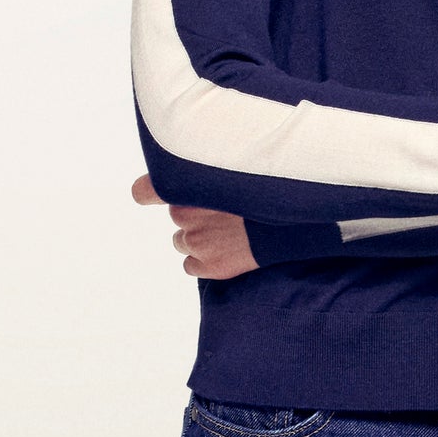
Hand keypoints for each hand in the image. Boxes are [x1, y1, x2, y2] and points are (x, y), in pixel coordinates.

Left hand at [130, 174, 260, 278]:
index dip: (146, 192)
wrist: (291, 225)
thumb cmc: (268, 192)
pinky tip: (226, 252)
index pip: (147, 189)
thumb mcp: (236, 170)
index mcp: (188, 186)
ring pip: (182, 242)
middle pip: (177, 217)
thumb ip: (210, 173)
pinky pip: (190, 265)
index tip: (146, 195)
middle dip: (195, 217)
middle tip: (224, 215)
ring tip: (227, 234)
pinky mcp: (207, 266)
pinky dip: (204, 262)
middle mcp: (185, 214)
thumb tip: (199, 177)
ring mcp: (195, 242)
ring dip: (198, 240)